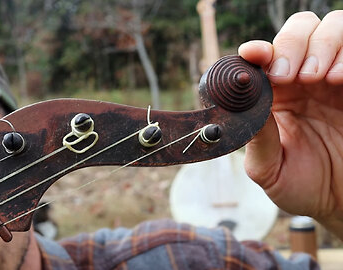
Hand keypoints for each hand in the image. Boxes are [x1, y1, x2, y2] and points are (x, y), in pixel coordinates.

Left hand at [239, 11, 342, 238]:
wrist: (340, 204)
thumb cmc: (301, 185)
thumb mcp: (268, 170)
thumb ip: (257, 139)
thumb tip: (240, 106)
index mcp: (275, 95)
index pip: (264, 57)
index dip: (257, 50)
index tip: (255, 55)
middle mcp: (305, 79)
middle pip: (299, 29)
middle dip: (292, 43)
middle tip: (290, 75)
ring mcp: (337, 78)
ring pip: (333, 26)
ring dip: (322, 44)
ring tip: (318, 78)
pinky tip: (340, 79)